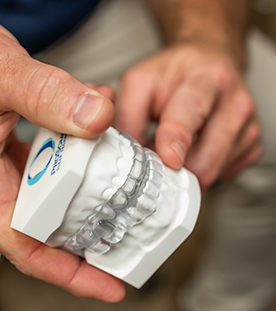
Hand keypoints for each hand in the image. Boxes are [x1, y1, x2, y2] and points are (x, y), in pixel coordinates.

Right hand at [0, 12, 124, 301]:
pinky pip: (53, 169)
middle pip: (47, 230)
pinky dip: (80, 158)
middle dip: (91, 237)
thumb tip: (95, 117)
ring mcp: (2, 170)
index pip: (25, 247)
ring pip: (54, 199)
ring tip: (126, 188)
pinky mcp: (13, 154)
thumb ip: (44, 93)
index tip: (109, 285)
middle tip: (132, 235)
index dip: (69, 273)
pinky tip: (98, 137)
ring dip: (91, 193)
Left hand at [115, 42, 261, 190]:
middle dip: (175, 169)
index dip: (178, 137)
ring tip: (174, 152)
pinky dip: (202, 170)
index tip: (169, 158)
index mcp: (205, 79)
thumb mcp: (141, 84)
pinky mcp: (251, 146)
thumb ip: (128, 118)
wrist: (209, 64)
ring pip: (213, 173)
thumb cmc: (175, 75)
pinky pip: (223, 176)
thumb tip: (127, 155)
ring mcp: (246, 127)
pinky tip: (194, 152)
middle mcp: (233, 102)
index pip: (191, 111)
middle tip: (157, 163)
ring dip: (186, 171)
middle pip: (208, 156)